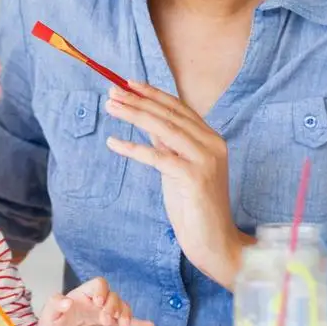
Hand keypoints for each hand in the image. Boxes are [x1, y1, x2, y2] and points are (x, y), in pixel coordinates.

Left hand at [37, 277, 154, 325]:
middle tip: (106, 320)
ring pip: (123, 308)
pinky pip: (130, 324)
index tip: (98, 304)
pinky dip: (140, 325)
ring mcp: (107, 316)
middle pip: (114, 296)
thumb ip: (54, 303)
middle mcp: (98, 303)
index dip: (102, 291)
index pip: (99, 284)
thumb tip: (67, 301)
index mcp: (83, 295)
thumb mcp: (48, 315)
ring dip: (125, 315)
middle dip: (113, 307)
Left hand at [104, 82, 242, 288]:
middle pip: (169, 114)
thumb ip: (168, 145)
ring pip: (165, 129)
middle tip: (112, 92)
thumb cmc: (194, 206)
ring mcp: (206, 160)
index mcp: (210, 139)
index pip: (178, 108)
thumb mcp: (178, 168)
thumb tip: (147, 122)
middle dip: (138, 100)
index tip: (128, 83)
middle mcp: (212, 144)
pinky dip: (134, 148)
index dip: (152, 94)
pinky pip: (158, 157)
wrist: (215, 242)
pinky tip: (113, 142)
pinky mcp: (195, 178)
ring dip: (135, 115)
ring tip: (111, 107)